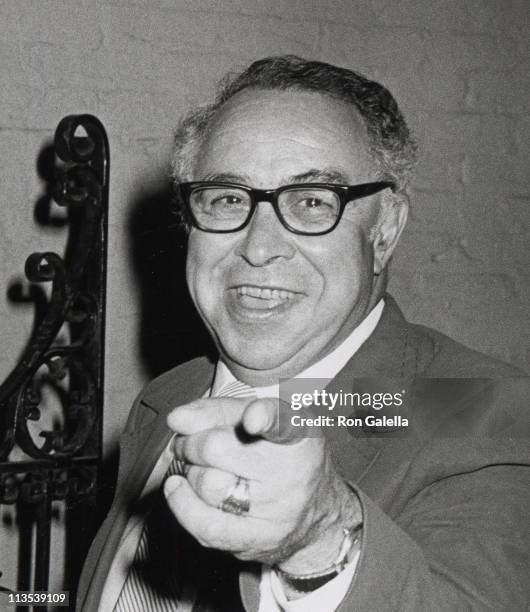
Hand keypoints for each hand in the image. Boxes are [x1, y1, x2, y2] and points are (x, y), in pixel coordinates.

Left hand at [164, 397, 361, 572]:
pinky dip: (182, 505)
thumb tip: (178, 419)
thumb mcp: (263, 419)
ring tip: (196, 466)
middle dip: (192, 442)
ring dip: (190, 471)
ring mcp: (276, 509)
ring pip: (208, 484)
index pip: (282, 423)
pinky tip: (177, 488)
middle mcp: (291, 471)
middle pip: (218, 448)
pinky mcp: (259, 539)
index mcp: (296, 434)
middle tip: (190, 441)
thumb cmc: (283, 455)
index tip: (251, 419)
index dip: (264, 418)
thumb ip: (219, 410)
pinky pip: (207, 526)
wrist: (318, 512)